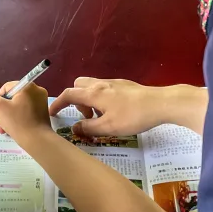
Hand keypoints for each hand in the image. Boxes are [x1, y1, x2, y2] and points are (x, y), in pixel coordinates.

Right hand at [0, 82, 50, 141]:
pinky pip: (25, 113)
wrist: (37, 141)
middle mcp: (37, 91)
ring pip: (18, 107)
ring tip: (1, 128)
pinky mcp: (42, 113)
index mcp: (28, 86)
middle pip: (12, 98)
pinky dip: (17, 119)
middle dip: (1, 110)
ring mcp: (41, 102)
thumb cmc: (18, 122)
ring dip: (7, 116)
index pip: (6, 88)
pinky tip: (10, 130)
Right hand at [50, 78, 206, 137]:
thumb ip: (89, 128)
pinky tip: (114, 112)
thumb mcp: (109, 127)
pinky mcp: (125, 85)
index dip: (58, 103)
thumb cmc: (133, 116)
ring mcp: (114, 83)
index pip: (68, 94)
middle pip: (79, 86)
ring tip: (100, 118)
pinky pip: (105, 89)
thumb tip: (74, 128)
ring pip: (92, 87)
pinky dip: (101, 99)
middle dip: (76, 100)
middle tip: (85, 117)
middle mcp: (101, 84)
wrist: (160, 103)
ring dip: (89, 100)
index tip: (52, 113)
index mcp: (94, 93)